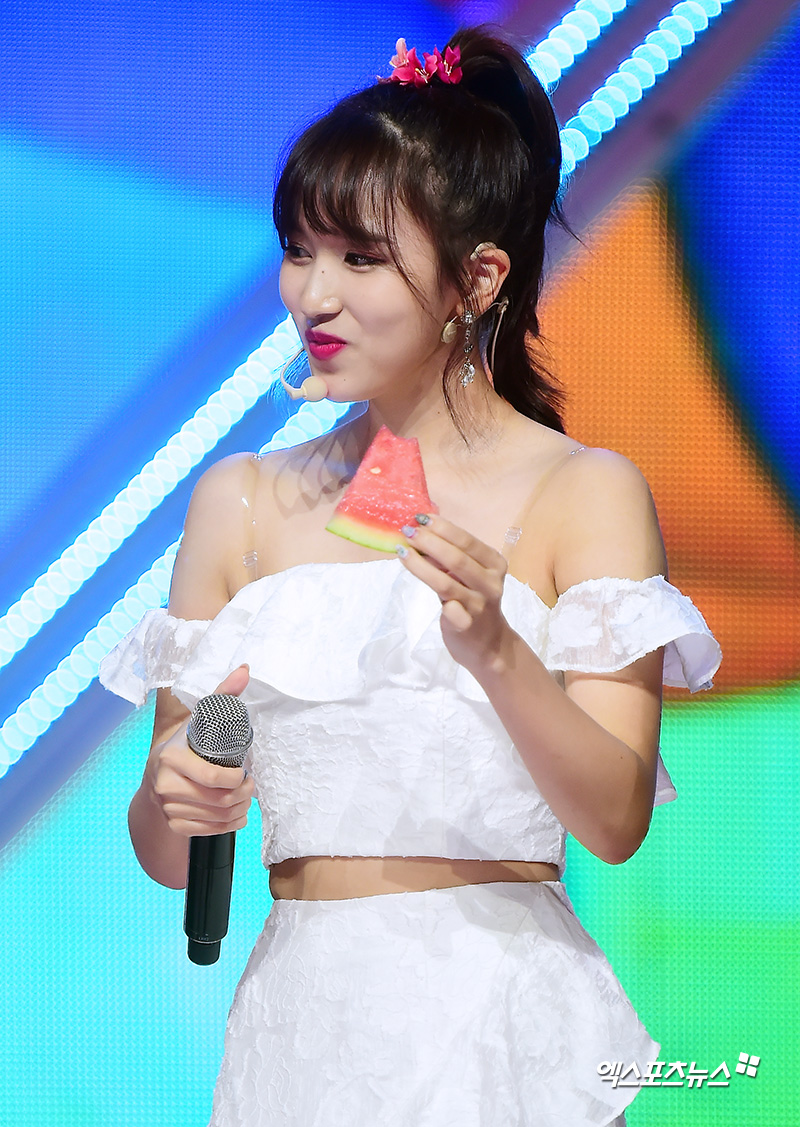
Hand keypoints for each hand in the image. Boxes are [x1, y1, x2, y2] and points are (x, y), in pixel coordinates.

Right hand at [151, 665, 254, 837]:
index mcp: (171, 759)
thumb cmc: (185, 743)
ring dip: (240, 810)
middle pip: (219, 800)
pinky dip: (230, 825)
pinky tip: (237, 814)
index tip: (245, 771)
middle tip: (251, 784)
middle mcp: (166, 786)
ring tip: (246, 797)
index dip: (237, 779)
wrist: (156, 774)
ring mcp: (169, 808)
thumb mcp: (199, 718)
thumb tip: (244, 670)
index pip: (213, 776)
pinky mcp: (175, 825)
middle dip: (244, 795)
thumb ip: (222, 695)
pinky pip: (210, 830)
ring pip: (218, 818)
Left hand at [396, 513, 514, 674]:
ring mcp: (479, 605)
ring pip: (446, 581)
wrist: (488, 645)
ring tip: (402, 551)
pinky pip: (450, 610)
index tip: (419, 518)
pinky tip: (418, 585)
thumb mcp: (470, 576)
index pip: (467, 541)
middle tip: (407, 531)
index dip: (442, 528)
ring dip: (420, 564)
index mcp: (494, 564)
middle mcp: (490, 583)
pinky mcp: (466, 625)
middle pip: (457, 558)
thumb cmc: (474, 602)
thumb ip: (452, 558)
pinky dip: (436, 596)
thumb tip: (422, 532)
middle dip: (429, 542)